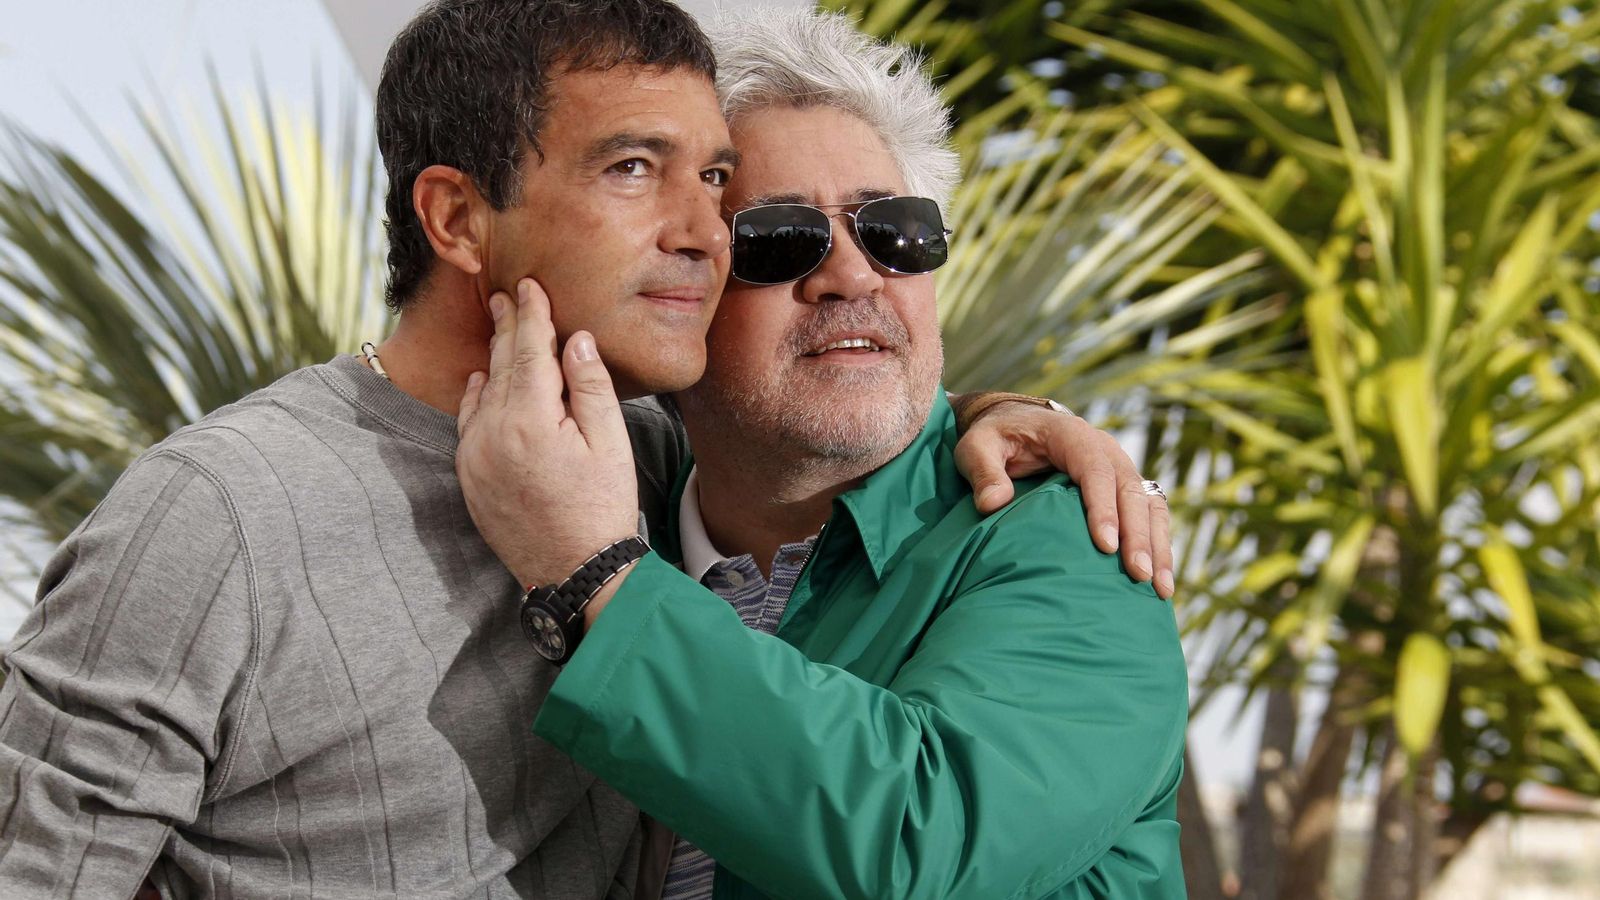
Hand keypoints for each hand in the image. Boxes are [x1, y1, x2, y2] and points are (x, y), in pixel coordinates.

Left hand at [455, 278, 639, 588]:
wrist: (575, 571)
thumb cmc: (602, 507)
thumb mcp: (611, 442)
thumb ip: (591, 386)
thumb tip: (576, 339)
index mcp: (531, 420)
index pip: (529, 351)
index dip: (531, 315)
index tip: (529, 285)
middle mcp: (493, 433)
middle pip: (500, 365)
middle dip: (507, 327)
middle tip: (508, 294)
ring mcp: (475, 456)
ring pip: (482, 391)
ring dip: (491, 357)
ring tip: (499, 325)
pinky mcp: (468, 476)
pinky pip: (468, 422)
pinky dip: (475, 395)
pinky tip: (481, 380)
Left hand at [953, 401, 1174, 599]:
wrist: (1016, 426)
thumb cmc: (995, 438)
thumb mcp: (976, 446)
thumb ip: (983, 471)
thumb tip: (993, 504)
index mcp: (1072, 434)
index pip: (1095, 470)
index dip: (1103, 507)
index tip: (1105, 546)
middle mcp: (1105, 449)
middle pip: (1130, 490)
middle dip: (1137, 534)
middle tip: (1138, 575)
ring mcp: (1119, 468)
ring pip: (1150, 504)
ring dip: (1157, 545)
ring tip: (1159, 588)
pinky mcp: (1124, 487)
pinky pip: (1151, 514)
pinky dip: (1160, 545)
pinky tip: (1159, 581)